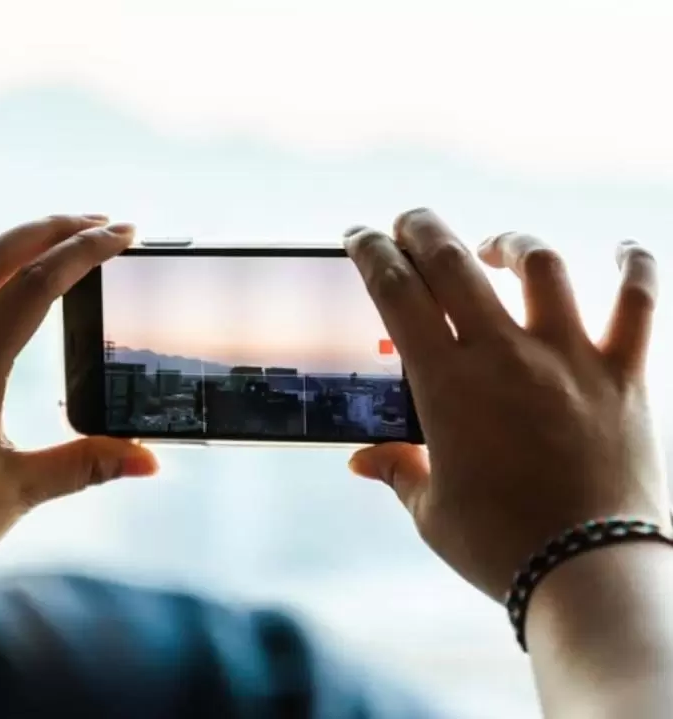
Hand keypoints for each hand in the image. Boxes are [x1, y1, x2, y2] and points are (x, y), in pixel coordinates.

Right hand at [343, 209, 668, 599]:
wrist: (589, 573)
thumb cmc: (499, 546)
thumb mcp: (431, 509)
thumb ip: (397, 471)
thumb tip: (362, 461)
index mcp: (446, 385)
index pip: (396, 292)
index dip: (371, 253)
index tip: (359, 236)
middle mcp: (504, 356)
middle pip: (454, 261)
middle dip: (422, 228)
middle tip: (409, 224)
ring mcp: (568, 359)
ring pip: (541, 265)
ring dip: (510, 243)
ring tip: (496, 248)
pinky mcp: (622, 376)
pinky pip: (637, 303)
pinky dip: (634, 267)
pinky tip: (623, 249)